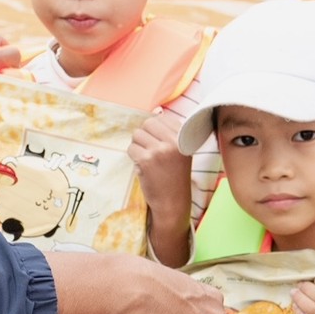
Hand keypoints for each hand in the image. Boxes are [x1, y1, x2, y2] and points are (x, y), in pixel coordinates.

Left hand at [128, 109, 192, 223]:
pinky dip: (134, 157)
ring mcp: (159, 150)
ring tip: (147, 158)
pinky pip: (131, 148)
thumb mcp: (181, 151)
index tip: (160, 143)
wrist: (173, 202)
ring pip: (137, 135)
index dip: (156, 130)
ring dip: (138, 146)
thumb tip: (156, 111)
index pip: (163, 118)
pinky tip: (143, 166)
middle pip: (148, 123)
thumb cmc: (175, 176)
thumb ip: (170, 133)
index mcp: (183, 138)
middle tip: (150, 150)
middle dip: (145, 135)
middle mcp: (173, 142)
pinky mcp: (146, 160)